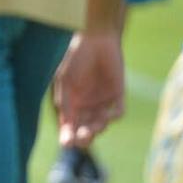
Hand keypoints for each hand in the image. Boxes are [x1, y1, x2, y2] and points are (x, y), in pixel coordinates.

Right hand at [53, 30, 125, 147]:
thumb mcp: (64, 82)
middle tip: (82, 137)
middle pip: (86, 129)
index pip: (69, 126)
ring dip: (97, 129)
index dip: (67, 135)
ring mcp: (103, 101)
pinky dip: (112, 117)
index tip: (66, 142)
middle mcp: (87, 105)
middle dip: (84, 136)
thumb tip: (65, 126)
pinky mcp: (118, 95)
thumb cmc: (75, 58)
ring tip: (91, 129)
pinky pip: (118, 112)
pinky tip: (106, 116)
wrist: (96, 39)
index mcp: (71, 103)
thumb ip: (65, 103)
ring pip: (101, 124)